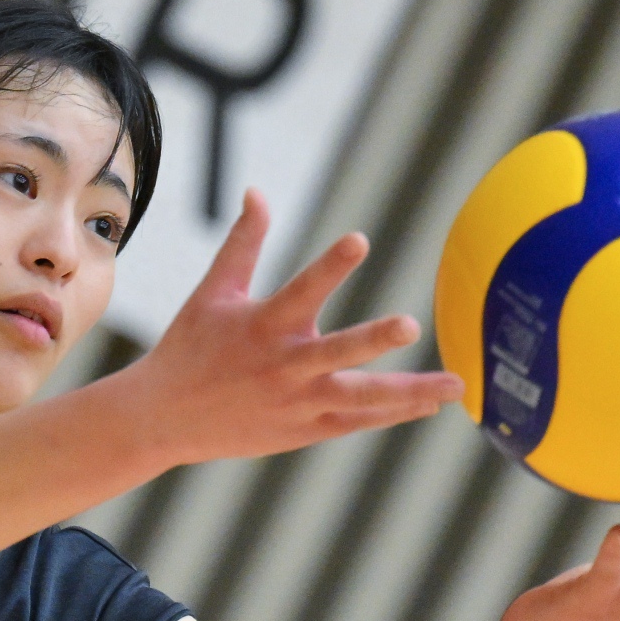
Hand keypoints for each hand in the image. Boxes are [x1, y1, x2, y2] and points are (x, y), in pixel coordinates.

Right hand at [123, 190, 463, 464]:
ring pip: (360, 398)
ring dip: (408, 392)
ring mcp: (297, 402)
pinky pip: (356, 421)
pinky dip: (393, 413)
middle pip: (337, 353)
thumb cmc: (190, 347)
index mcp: (262, 325)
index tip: (360, 239)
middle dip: (373, 339)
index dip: (330, 265)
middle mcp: (284, 366)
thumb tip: (256, 190)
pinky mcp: (304, 430)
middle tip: (410, 325)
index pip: (301, 289)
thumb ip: (244, 243)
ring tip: (456, 385)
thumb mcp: (213, 291)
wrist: (163, 418)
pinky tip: (430, 402)